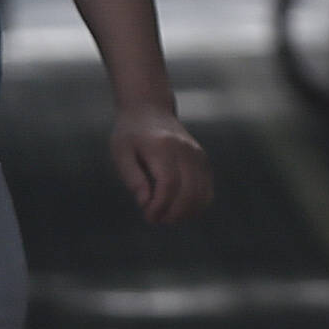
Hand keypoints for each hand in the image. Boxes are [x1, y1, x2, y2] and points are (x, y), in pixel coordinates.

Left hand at [111, 104, 212, 226]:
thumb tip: (145, 202)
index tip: (147, 215)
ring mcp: (198, 155)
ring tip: (165, 216)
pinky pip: (207, 192)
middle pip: (189, 192)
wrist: (149, 109)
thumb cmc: (130, 134)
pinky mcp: (203, 161)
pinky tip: (178, 210)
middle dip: (173, 214)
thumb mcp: (121, 152)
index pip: (169, 184)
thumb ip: (132, 177)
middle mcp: (185, 150)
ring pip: (202, 195)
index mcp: (162, 147)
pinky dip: (196, 207)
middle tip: (154, 219)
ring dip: (185, 214)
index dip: (160, 206)